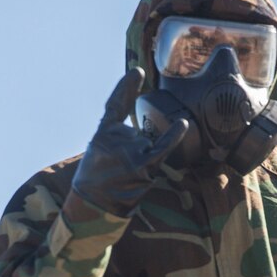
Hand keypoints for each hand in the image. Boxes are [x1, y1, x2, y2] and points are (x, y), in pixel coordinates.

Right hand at [71, 67, 187, 216]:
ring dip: (142, 159)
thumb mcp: (98, 149)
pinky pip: (162, 148)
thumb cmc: (96, 178)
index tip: (138, 71)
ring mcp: (131, 152)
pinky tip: (182, 123)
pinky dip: (173, 136)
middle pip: (139, 132)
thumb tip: (139, 129)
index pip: (117, 104)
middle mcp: (117, 138)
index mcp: (103, 132)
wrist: (93, 204)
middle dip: (134, 150)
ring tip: (124, 177)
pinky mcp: (144, 166)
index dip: (126, 87)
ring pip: (149, 144)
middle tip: (117, 171)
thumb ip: (115, 133)